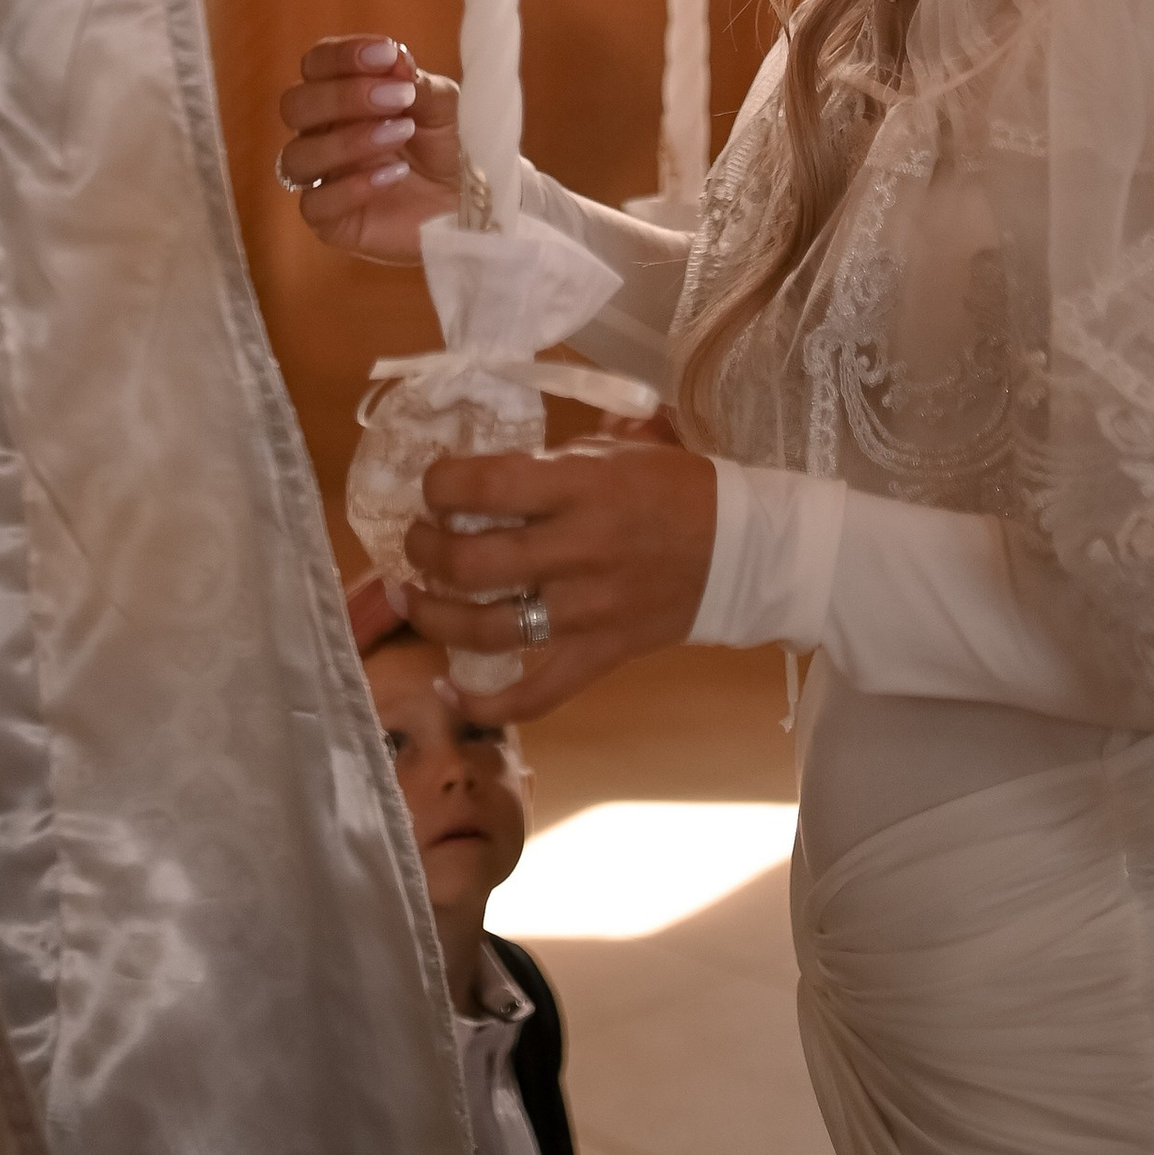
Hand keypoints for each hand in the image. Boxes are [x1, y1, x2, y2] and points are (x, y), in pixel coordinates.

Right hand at [277, 34, 457, 259]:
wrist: (475, 206)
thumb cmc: (451, 147)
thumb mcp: (443, 106)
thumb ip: (415, 82)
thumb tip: (392, 59)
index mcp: (342, 96)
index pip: (315, 64)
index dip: (342, 55)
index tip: (386, 54)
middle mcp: (323, 134)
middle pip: (294, 106)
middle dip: (342, 96)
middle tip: (397, 98)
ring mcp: (324, 179)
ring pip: (296, 156)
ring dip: (347, 141)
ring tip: (401, 134)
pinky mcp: (332, 223)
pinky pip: (314, 205)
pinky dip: (351, 187)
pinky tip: (394, 176)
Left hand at [392, 440, 718, 722]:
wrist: (740, 549)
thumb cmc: (672, 487)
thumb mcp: (612, 451)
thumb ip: (549, 464)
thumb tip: (481, 471)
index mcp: (579, 489)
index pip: (484, 486)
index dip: (440, 485)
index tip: (432, 485)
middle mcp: (576, 551)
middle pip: (471, 562)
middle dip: (424, 551)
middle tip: (415, 541)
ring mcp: (585, 613)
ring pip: (487, 629)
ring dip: (434, 617)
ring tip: (412, 599)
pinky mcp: (598, 657)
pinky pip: (533, 695)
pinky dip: (484, 703)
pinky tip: (449, 687)